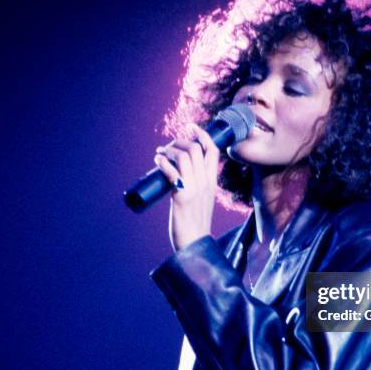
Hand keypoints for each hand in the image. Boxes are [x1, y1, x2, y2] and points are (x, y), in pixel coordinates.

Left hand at [154, 123, 219, 250]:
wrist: (194, 243)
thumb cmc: (194, 223)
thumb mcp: (202, 199)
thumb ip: (197, 185)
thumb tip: (179, 172)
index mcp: (212, 182)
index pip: (213, 151)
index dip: (202, 135)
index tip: (190, 126)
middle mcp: (205, 183)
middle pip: (196, 149)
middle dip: (179, 142)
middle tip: (166, 148)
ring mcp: (194, 189)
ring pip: (184, 156)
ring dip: (168, 150)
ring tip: (159, 154)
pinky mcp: (182, 196)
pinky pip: (172, 172)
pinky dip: (163, 162)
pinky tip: (157, 162)